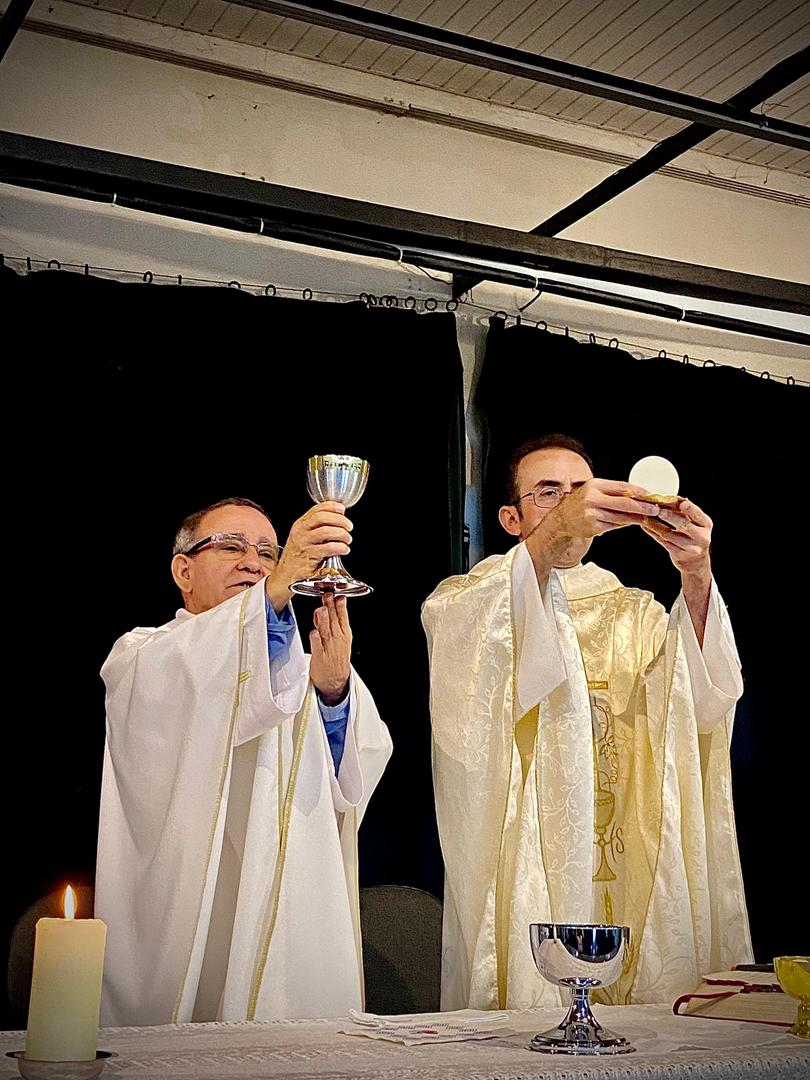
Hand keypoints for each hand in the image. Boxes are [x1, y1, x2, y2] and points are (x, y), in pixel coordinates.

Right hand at [266, 502, 351, 611]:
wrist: (285, 576)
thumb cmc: (297, 557)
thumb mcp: (304, 538)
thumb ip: (318, 528)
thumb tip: (339, 518)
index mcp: (300, 525)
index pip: (316, 510)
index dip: (331, 507)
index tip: (342, 509)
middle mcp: (300, 532)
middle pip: (322, 518)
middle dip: (340, 520)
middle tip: (349, 527)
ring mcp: (303, 544)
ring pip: (326, 532)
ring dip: (342, 534)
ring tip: (347, 540)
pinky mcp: (309, 557)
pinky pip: (328, 548)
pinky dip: (340, 547)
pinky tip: (344, 549)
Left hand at [309, 593, 351, 704]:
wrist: (336, 680)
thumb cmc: (336, 657)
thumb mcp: (339, 638)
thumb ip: (329, 623)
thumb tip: (323, 608)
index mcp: (344, 634)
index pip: (343, 616)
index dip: (340, 605)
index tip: (337, 594)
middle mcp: (337, 639)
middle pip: (334, 621)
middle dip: (331, 607)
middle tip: (328, 595)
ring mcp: (329, 648)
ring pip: (326, 631)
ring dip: (324, 620)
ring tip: (322, 609)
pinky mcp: (320, 657)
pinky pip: (317, 646)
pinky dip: (316, 639)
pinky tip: (314, 632)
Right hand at [524, 478, 660, 583]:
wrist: (561, 520)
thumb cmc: (580, 504)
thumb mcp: (594, 491)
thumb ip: (612, 493)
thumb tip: (636, 497)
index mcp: (595, 485)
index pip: (622, 487)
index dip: (639, 491)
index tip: (651, 495)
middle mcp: (593, 498)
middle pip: (624, 502)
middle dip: (642, 506)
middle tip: (654, 509)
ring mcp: (592, 514)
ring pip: (621, 516)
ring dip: (636, 518)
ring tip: (646, 517)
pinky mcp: (593, 527)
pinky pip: (614, 526)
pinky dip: (624, 524)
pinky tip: (630, 522)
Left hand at [639, 498, 712, 578]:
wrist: (695, 561)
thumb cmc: (693, 536)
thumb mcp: (695, 523)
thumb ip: (684, 512)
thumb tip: (670, 497)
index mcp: (705, 524)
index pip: (698, 514)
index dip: (690, 509)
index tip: (681, 503)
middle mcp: (701, 536)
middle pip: (684, 525)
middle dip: (671, 516)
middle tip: (659, 509)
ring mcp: (690, 547)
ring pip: (669, 534)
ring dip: (655, 525)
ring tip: (645, 517)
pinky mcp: (679, 555)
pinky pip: (663, 542)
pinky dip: (653, 533)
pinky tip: (645, 526)